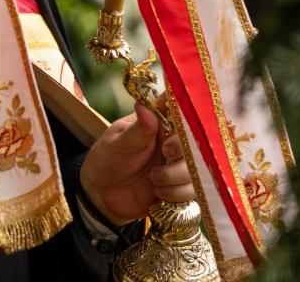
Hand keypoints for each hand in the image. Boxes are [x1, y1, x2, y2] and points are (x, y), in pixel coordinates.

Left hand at [79, 96, 194, 225]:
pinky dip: (175, 193)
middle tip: (165, 152)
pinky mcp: (179, 186)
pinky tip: (157, 192)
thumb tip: (143, 106)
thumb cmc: (108, 158)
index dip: (186, 117)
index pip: (182, 110)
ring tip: (153, 178)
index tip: (174, 126)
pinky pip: (192, 191)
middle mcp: (174, 141)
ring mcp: (178, 164)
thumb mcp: (118, 142)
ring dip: (175, 175)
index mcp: (160, 122)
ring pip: (197, 168)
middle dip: (182, 149)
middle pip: (197, 140)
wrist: (102, 193)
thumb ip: (137, 129)